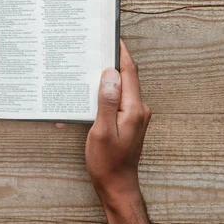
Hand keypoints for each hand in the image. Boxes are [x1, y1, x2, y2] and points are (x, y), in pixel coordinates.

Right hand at [86, 40, 154, 223]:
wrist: (117, 186)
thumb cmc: (107, 162)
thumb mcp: (102, 131)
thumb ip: (107, 101)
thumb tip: (110, 74)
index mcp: (134, 109)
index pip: (130, 72)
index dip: (121, 53)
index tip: (113, 37)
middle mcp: (138, 109)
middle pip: (125, 78)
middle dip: (109, 64)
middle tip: (92, 51)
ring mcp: (135, 116)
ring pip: (119, 90)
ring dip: (103, 82)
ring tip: (85, 73)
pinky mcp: (128, 122)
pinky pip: (116, 102)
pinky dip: (102, 98)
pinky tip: (87, 101)